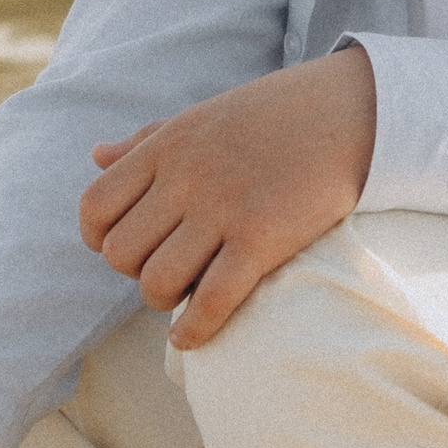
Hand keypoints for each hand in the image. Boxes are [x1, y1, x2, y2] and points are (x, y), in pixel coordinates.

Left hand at [78, 48, 375, 347]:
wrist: (352, 110)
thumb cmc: (275, 115)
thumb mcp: (201, 116)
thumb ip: (146, 140)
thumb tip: (96, 155)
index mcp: (167, 146)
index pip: (96, 207)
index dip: (100, 239)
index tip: (127, 246)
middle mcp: (186, 178)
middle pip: (122, 253)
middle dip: (136, 272)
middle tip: (166, 270)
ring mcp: (224, 210)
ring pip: (157, 282)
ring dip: (164, 300)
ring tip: (184, 297)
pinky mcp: (263, 239)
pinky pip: (211, 300)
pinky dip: (194, 330)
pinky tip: (191, 336)